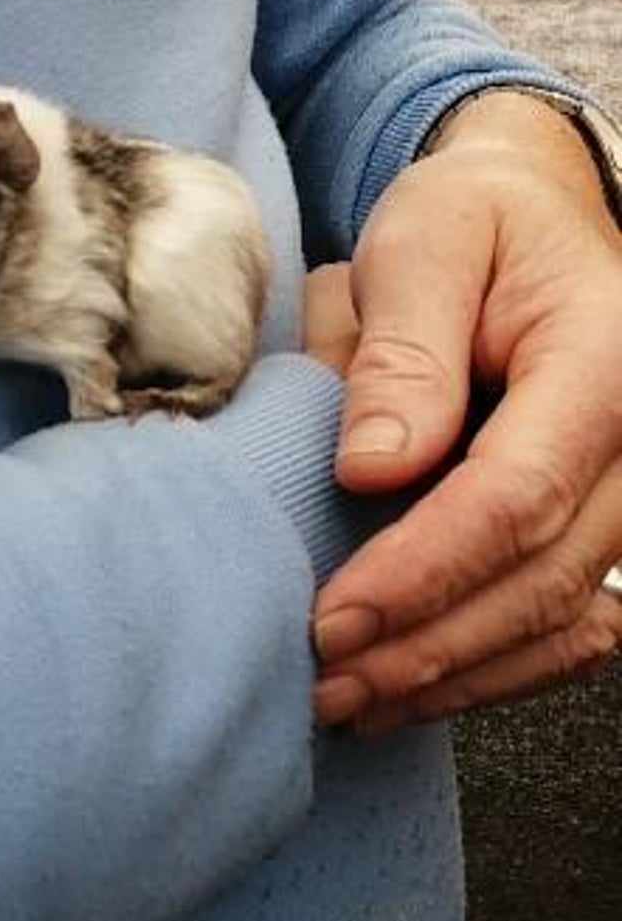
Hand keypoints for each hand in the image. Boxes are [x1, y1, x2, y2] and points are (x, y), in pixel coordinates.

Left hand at [310, 91, 621, 733]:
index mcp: (603, 361)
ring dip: (456, 674)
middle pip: (543, 578)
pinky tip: (416, 683)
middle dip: (428, 646)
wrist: (527, 217)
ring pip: (560, 618)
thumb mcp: (425, 241)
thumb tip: (375, 470)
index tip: (335, 618)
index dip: (424, 570)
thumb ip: (403, 353)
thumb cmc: (471, 220)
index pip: (516, 496)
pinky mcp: (601, 519)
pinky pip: (569, 619)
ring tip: (353, 703)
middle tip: (327, 683)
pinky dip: (494, 664)